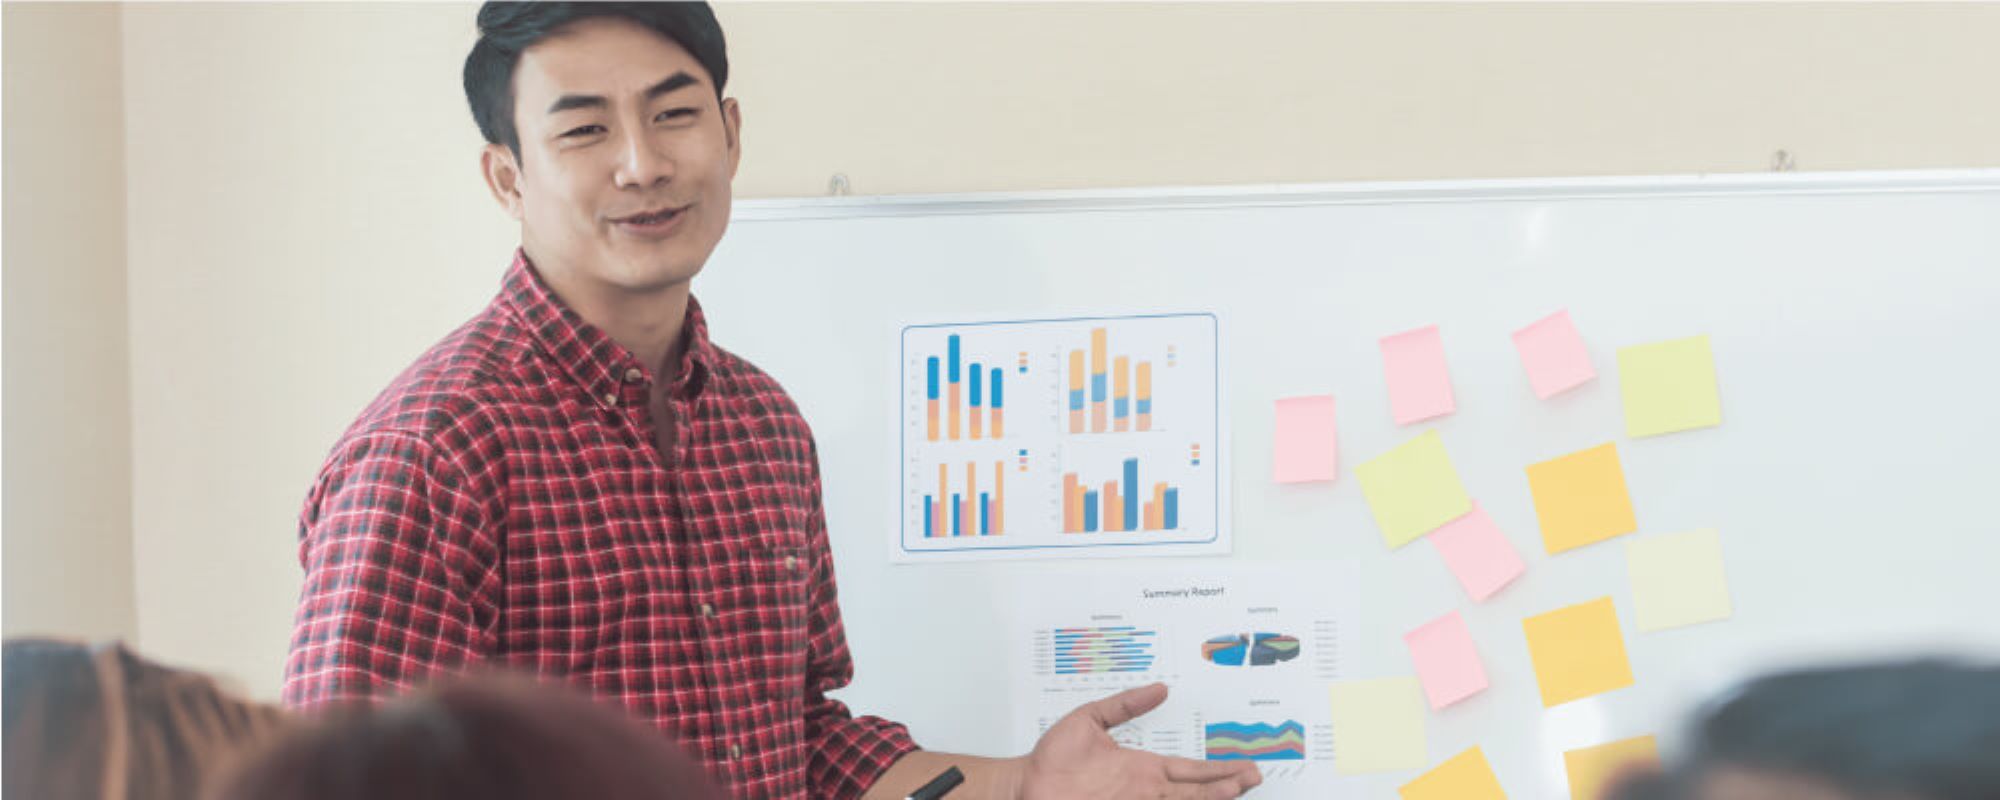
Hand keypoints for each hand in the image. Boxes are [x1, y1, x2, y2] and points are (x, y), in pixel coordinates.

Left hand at [1018, 683, 1261, 798]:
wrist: (1026, 784)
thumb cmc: (1054, 757)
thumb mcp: (1091, 719)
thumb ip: (1126, 705)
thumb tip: (1159, 688)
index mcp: (1142, 768)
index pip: (1190, 770)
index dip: (1218, 769)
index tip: (1244, 766)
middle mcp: (1144, 789)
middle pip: (1195, 790)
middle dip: (1226, 784)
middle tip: (1255, 777)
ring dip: (1209, 798)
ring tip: (1236, 790)